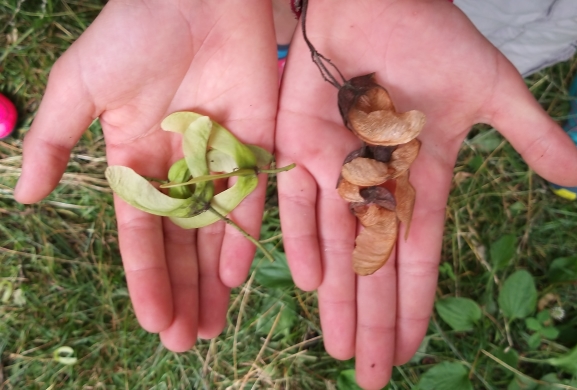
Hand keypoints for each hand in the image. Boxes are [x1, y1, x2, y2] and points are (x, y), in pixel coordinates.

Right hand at [14, 0, 278, 351]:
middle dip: (183, 292)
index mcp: (136, 163)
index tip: (154, 321)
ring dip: (212, 281)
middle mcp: (179, 171)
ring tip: (212, 325)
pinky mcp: (254, 145)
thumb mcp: (79, 89)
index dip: (146, 279)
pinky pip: (248, 199)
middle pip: (181, 246)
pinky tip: (232, 275)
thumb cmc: (131, 35)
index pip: (141, 236)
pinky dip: (240, 236)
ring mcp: (217, 161)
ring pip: (215, 233)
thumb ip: (53, 143)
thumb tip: (21, 198)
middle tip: (187, 342)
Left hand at [275, 0, 576, 387]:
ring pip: (335, 246)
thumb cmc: (432, 38)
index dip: (413, 304)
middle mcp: (376, 185)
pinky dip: (301, 238)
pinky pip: (298, 203)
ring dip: (336, 297)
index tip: (408, 350)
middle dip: (372, 320)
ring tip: (339, 346)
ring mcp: (337, 169)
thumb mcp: (490, 91)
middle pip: (374, 267)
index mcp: (421, 179)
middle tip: (368, 376)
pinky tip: (307, 282)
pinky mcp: (301, 147)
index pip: (417, 257)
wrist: (377, 0)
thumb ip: (526, 136)